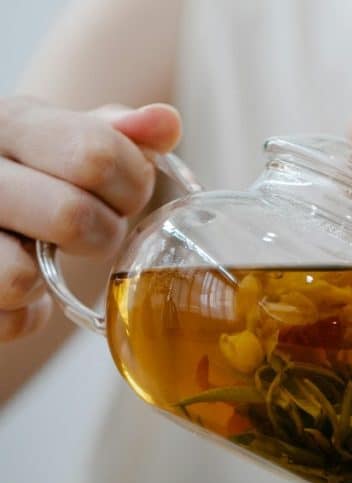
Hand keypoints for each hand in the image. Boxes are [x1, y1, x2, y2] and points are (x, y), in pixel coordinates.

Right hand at [0, 97, 180, 340]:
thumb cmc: (40, 173)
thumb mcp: (74, 137)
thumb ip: (121, 130)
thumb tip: (165, 123)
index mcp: (7, 121)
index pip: (96, 156)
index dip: (134, 186)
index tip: (127, 193)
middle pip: (70, 217)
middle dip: (103, 234)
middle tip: (96, 229)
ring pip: (20, 277)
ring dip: (52, 277)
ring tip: (44, 254)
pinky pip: (8, 320)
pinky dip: (28, 315)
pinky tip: (25, 288)